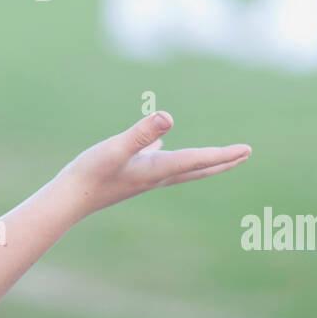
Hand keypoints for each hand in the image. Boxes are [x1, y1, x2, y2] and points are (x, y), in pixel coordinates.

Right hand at [54, 111, 249, 215]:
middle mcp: (156, 176)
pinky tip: (162, 145)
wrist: (69, 199)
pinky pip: (158, 161)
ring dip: (203, 161)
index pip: (197, 161)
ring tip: (218, 155)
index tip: (246, 150)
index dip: (223, 155)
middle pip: (198, 169)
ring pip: (181, 167)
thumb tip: (168, 117)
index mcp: (157, 169)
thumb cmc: (89, 174)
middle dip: (223, 162)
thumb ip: (141, 133)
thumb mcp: (115, 148)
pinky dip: (169, 154)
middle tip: (245, 154)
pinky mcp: (130, 173)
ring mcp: (144, 176)